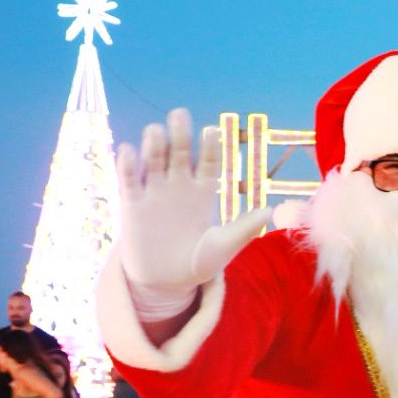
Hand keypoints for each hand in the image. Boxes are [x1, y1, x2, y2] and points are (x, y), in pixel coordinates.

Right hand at [116, 108, 271, 295]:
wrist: (166, 283)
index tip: (211, 131)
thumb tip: (270, 211)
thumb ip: (243, 228)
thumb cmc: (199, 262)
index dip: (209, 147)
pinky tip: (128, 151)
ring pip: (153, 160)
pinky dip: (127, 165)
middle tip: (179, 115)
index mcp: (203, 190)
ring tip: (155, 132)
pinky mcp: (132, 204)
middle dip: (179, 134)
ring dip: (153, 144)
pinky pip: (130, 181)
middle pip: (179, 153)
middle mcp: (179, 184)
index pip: (208, 162)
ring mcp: (154, 192)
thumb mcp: (223, 246)